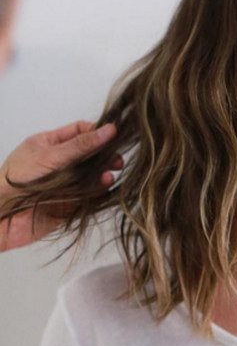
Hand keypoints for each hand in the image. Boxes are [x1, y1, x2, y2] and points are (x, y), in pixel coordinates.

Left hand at [0, 120, 120, 250]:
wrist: (3, 216)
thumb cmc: (17, 180)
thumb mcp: (51, 156)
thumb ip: (81, 145)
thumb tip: (109, 130)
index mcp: (50, 144)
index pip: (80, 131)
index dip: (97, 131)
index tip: (113, 134)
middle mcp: (61, 162)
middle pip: (90, 153)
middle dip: (105, 154)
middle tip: (117, 158)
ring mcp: (67, 182)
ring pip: (93, 174)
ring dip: (104, 171)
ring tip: (113, 170)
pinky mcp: (72, 203)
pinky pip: (92, 194)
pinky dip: (101, 188)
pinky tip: (106, 183)